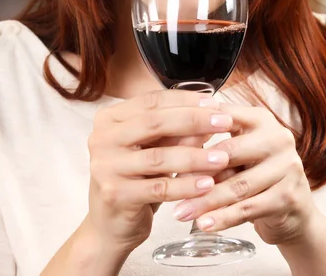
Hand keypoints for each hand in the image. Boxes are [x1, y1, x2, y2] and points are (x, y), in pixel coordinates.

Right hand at [86, 90, 231, 254]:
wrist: (108, 226)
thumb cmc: (135, 179)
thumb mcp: (153, 148)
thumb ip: (175, 132)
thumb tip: (210, 115)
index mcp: (109, 119)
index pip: (151, 101)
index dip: (185, 99)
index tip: (214, 102)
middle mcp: (101, 138)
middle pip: (154, 123)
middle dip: (194, 120)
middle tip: (224, 122)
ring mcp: (105, 167)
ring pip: (159, 157)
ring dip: (195, 156)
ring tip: (223, 157)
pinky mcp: (115, 195)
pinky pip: (159, 188)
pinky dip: (186, 185)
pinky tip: (208, 184)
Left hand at [172, 104, 317, 245]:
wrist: (293, 210)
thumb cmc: (254, 175)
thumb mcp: (236, 154)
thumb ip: (210, 146)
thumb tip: (170, 151)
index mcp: (260, 118)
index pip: (222, 117)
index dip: (193, 131)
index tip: (166, 145)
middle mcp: (277, 137)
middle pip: (229, 152)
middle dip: (196, 170)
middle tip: (169, 184)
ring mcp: (287, 166)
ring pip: (237, 185)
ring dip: (205, 201)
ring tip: (181, 211)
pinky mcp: (289, 196)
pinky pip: (248, 208)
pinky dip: (223, 218)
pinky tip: (204, 224)